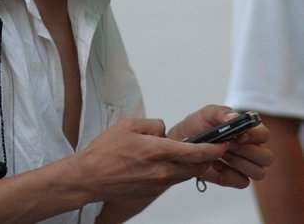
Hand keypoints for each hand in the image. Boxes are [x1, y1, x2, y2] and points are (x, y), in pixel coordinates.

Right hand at [74, 118, 225, 202]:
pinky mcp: (153, 190)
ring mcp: (158, 183)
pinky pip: (173, 179)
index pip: (196, 151)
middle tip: (211, 146)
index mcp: (157, 150)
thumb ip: (152, 124)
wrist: (91, 177)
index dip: (214, 148)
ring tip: (188, 152)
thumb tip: (163, 130)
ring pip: (186, 173)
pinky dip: (177, 170)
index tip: (223, 142)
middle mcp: (162, 170)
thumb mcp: (127, 126)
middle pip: (197, 166)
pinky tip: (167, 161)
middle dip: (207, 156)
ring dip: (192, 163)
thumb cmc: (104, 151)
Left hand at [169, 105, 272, 188]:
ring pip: (259, 172)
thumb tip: (234, 118)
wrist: (180, 143)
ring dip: (239, 163)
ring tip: (220, 154)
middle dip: (246, 152)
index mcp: (247, 131)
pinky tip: (215, 165)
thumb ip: (221, 113)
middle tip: (227, 146)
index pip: (264, 134)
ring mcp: (244, 165)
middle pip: (266, 157)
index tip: (238, 136)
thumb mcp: (206, 114)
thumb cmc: (196, 126)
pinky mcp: (235, 178)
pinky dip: (229, 174)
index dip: (254, 136)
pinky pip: (243, 182)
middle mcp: (250, 149)